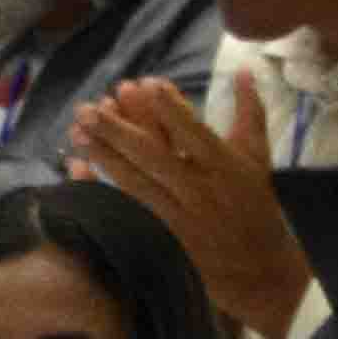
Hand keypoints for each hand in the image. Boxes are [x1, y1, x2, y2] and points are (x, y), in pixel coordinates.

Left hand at [71, 72, 305, 338]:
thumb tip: (243, 70)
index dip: (170, 109)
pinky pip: (127, 210)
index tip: (144, 83)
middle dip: (119, 131)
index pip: (194, 133)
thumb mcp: (258, 157)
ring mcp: (179, 216)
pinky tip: (78, 172)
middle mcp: (200, 190)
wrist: (259, 269)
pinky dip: (101, 192)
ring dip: (104, 157)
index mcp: (225, 166)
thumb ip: (250, 112)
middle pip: (154, 157)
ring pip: (136, 183)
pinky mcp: (163, 237)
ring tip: (78, 132)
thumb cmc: (256, 205)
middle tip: (89, 108)